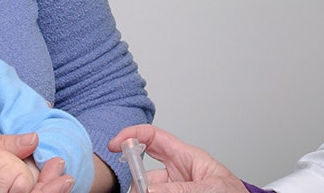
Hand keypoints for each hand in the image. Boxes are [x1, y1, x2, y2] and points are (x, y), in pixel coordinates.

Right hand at [108, 125, 245, 192]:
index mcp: (186, 157)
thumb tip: (148, 188)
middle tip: (136, 189)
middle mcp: (176, 174)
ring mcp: (174, 189)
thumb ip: (178, 188)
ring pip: (147, 189)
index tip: (115, 145)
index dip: (132, 136)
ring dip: (143, 190)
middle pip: (143, 172)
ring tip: (148, 192)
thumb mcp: (209, 187)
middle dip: (135, 180)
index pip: (154, 138)